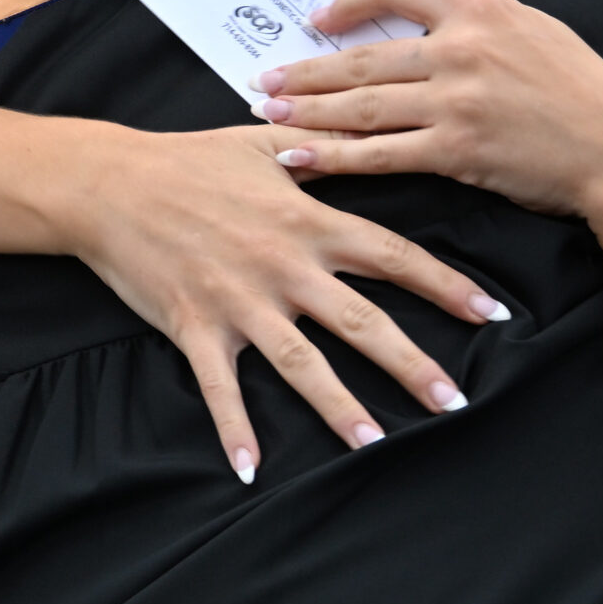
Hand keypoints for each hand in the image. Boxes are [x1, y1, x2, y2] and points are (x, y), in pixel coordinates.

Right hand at [56, 122, 507, 482]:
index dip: (446, 285)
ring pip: (300, 362)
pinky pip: (219, 387)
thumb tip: (377, 133)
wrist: (109, 184)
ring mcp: (239, 301)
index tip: (492, 313)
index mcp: (308, 221)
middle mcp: (283, 266)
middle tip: (454, 401)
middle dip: (411, 363)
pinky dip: (234, 429)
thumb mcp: (264, 144)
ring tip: (374, 444)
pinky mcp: (194, 326)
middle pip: (360, 321)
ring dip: (339, 406)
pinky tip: (252, 470)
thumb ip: (327, 148)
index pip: (393, 257)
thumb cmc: (189, 161)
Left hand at [254, 0, 602, 221]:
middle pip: (364, 56)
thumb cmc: (585, 93)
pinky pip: (381, 154)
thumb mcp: (537, 32)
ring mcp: (457, 101)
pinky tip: (301, 160)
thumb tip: (425, 23)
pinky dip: (335, 158)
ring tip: (269, 118)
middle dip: (307, 72)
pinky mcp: (457, 151)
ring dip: (308, 113)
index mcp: (484, 9)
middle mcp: (463, 49)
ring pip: (362, 105)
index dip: (351, 1)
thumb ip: (481, 22)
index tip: (320, 19)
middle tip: (266, 81)